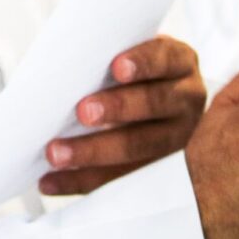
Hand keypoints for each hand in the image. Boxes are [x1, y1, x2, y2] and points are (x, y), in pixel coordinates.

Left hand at [38, 36, 211, 196]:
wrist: (156, 101)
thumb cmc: (132, 74)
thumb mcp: (132, 57)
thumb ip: (109, 61)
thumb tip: (59, 71)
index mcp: (180, 63)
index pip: (166, 59)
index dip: (143, 63)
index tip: (117, 67)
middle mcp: (187, 99)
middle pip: (155, 103)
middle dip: (118, 108)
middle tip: (83, 112)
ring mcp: (180, 138)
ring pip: (140, 147)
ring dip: (94, 152)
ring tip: (57, 154)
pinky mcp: (159, 171)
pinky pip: (121, 178)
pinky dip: (82, 181)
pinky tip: (52, 181)